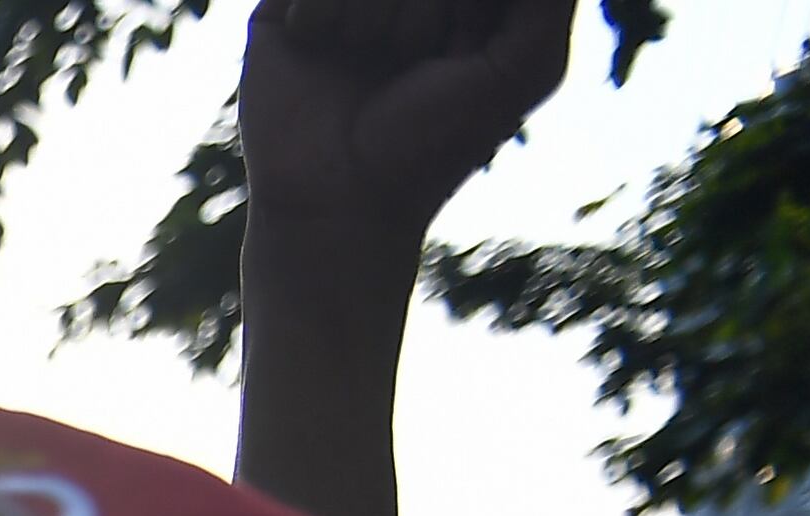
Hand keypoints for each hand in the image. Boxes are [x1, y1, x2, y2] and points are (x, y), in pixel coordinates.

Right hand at [242, 0, 572, 241]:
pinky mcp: (282, 10)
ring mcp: (344, 0)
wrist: (337, 202)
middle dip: (420, 11)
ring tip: (359, 57)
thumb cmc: (435, 143)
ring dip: (374, 15)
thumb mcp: (527, 61)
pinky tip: (318, 43)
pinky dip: (322, 10)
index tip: (454, 53)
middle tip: (408, 60)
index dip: (463, 11)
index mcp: (462, 1)